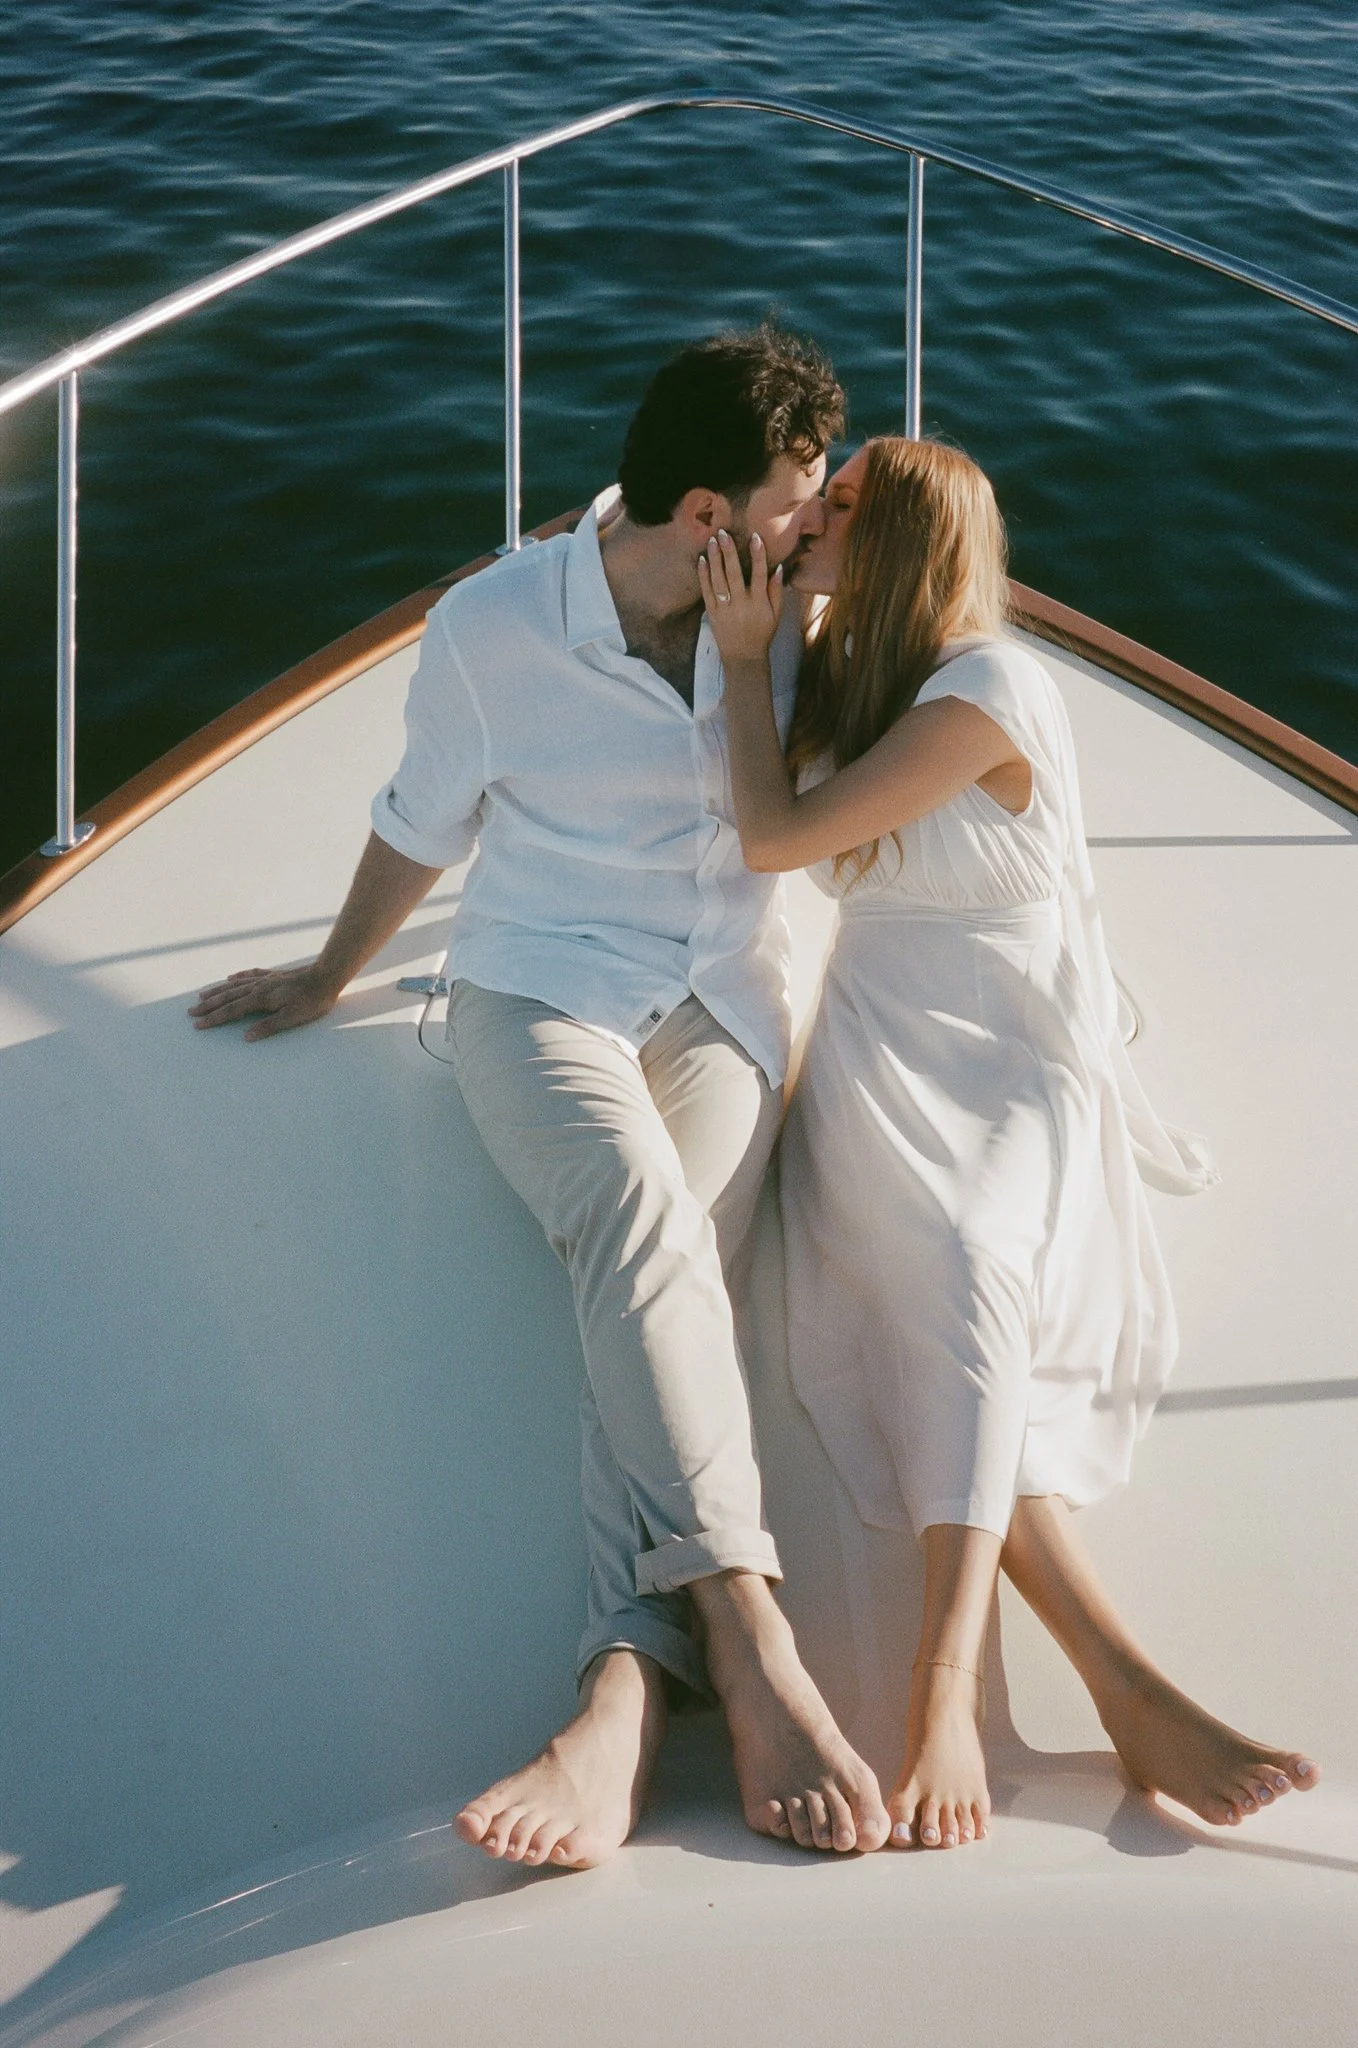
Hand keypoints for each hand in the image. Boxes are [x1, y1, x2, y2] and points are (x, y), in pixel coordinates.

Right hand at [188, 961, 339, 1040]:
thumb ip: (268, 1027)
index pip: (231, 1011)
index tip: (198, 1025)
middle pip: (227, 997)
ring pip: (235, 985)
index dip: (214, 1019)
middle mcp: (258, 987)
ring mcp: (265, 979)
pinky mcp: (274, 975)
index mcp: (260, 999)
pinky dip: (238, 977)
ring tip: (202, 995)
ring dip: (217, 991)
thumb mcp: (292, 1018)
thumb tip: (246, 1037)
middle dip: (208, 1006)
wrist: (325, 976)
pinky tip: (231, 977)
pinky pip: (250, 975)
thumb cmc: (312, 1001)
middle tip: (191, 1012)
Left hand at [698, 529, 783, 670]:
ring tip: (712, 540)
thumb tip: (778, 568)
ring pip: (718, 580)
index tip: (755, 537)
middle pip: (734, 573)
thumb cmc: (762, 633)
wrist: (743, 657)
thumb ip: (777, 591)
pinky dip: (703, 575)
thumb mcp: (776, 614)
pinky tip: (702, 560)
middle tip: (723, 533)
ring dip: (714, 559)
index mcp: (759, 603)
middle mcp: (741, 604)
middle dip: (729, 552)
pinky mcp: (712, 613)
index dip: (758, 555)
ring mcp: (724, 609)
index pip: (759, 574)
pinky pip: (706, 591)